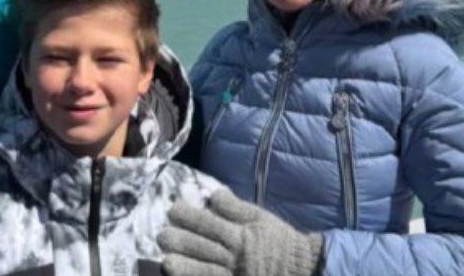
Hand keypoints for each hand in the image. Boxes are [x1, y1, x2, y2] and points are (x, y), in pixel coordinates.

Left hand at [158, 189, 322, 275]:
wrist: (303, 269)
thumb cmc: (278, 240)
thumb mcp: (260, 218)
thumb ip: (235, 207)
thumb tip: (213, 194)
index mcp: (242, 236)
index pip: (210, 224)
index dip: (190, 217)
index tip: (172, 210)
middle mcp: (236, 258)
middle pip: (204, 249)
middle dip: (182, 242)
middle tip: (161, 236)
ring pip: (207, 272)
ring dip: (186, 268)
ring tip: (166, 263)